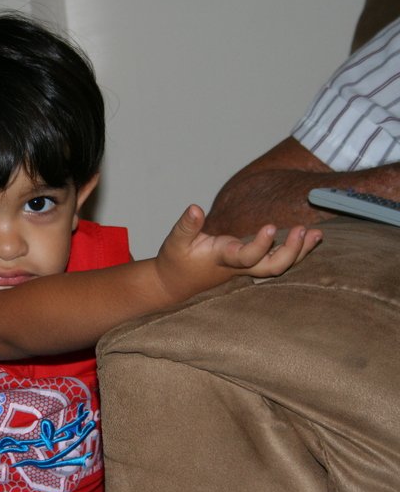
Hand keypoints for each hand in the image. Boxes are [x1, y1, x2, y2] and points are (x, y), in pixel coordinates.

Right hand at [155, 205, 322, 299]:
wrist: (174, 284)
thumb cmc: (175, 261)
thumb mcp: (175, 241)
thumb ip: (187, 225)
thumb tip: (195, 208)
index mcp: (222, 259)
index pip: (246, 256)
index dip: (261, 245)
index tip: (271, 227)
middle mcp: (239, 266)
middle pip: (273, 267)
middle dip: (292, 252)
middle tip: (304, 230)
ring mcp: (246, 267)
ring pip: (279, 266)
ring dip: (300, 252)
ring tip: (317, 234)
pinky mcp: (249, 264)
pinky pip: (276, 260)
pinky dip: (295, 251)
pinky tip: (308, 238)